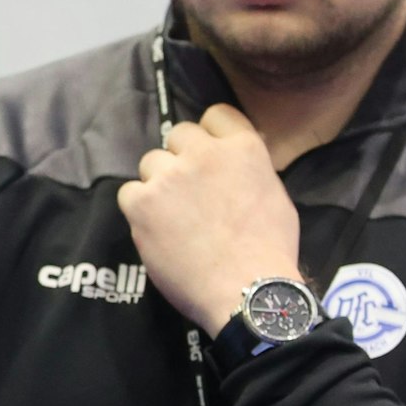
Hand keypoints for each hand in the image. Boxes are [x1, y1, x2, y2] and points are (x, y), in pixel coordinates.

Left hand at [116, 104, 301, 330]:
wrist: (247, 290)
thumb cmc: (269, 251)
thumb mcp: (275, 196)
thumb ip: (250, 170)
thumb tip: (235, 162)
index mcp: (243, 148)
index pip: (216, 115)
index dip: (211, 135)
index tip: (210, 156)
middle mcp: (203, 153)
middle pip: (178, 135)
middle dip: (182, 158)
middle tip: (189, 191)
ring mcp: (169, 176)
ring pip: (151, 163)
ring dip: (159, 183)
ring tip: (172, 216)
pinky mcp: (142, 202)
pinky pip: (130, 193)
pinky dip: (139, 209)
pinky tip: (156, 230)